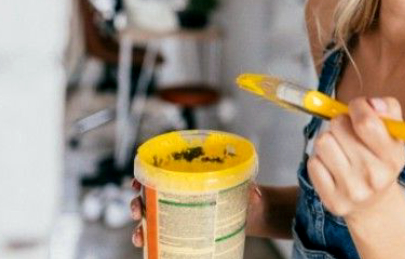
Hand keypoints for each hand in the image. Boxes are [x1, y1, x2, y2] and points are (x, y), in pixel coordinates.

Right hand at [131, 178, 267, 243]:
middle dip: (138, 201)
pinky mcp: (183, 229)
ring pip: (151, 216)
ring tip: (140, 235)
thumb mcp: (247, 186)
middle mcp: (180, 191)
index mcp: (191, 175)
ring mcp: (180, 211)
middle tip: (138, 210)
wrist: (252, 212)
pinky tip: (146, 246)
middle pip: (150, 194)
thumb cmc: (247, 193)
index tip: (137, 183)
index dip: (145, 175)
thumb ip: (250, 188)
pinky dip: (150, 240)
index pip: (161, 171)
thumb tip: (254, 193)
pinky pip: (161, 235)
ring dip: (140, 225)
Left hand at [307, 97, 404, 219]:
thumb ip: (388, 109)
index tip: (357, 109)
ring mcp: (352, 190)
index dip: (357, 107)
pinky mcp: (332, 200)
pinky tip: (333, 166)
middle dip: (341, 122)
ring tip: (340, 149)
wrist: (374, 203)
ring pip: (323, 142)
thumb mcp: (395, 133)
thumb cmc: (381, 158)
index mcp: (393, 157)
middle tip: (349, 133)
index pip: (365, 122)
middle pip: (339, 126)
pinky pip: (313, 163)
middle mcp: (374, 176)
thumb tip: (370, 103)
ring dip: (329, 140)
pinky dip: (320, 159)